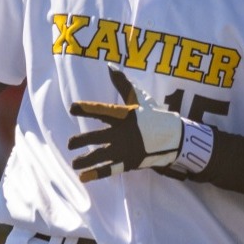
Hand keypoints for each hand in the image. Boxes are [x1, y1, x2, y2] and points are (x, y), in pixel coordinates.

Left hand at [67, 68, 183, 181]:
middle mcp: (123, 133)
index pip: (102, 111)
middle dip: (81, 141)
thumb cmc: (153, 115)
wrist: (173, 137)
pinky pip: (110, 169)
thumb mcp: (138, 98)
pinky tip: (83, 177)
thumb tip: (110, 66)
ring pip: (101, 156)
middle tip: (69, 144)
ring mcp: (126, 149)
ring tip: (73, 164)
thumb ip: (122, 84)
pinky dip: (96, 174)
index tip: (72, 108)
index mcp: (124, 116)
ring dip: (85, 161)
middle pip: (97, 137)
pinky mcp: (129, 162)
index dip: (87, 109)